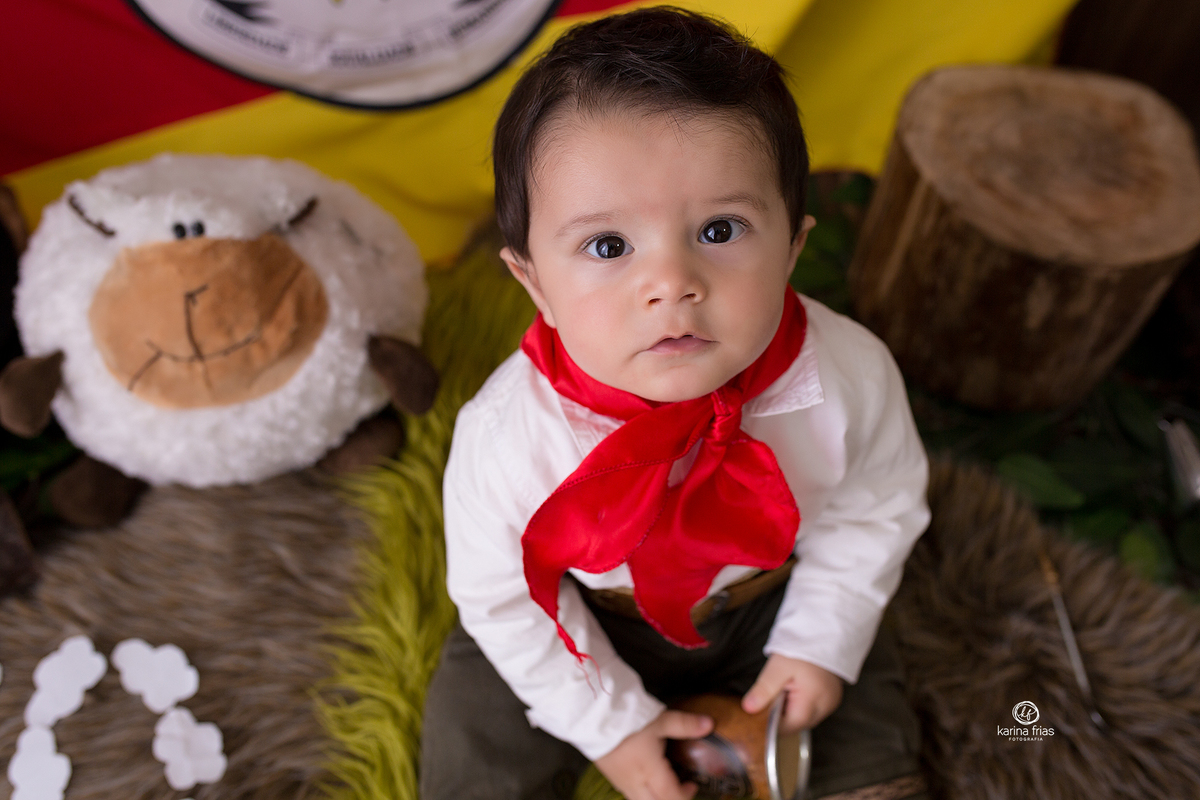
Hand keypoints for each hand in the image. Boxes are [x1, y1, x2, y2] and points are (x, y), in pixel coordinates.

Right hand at [594, 709, 712, 799]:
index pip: (671, 797)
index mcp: (650, 772)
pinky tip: (645, 777)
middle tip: (682, 787)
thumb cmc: (627, 720)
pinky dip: (643, 793)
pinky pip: (631, 794)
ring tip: (665, 782)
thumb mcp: (660, 720)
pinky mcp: (612, 777)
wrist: (592, 717)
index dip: (685, 795)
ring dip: (656, 797)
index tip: (693, 784)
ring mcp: (621, 782)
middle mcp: (636, 783)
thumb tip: (710, 724)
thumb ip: (685, 724)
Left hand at [742, 654, 842, 732]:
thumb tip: (749, 709)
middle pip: (796, 725)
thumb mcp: (778, 668)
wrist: (823, 633)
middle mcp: (825, 707)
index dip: (770, 723)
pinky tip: (795, 688)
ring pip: (804, 718)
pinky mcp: (831, 699)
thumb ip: (764, 690)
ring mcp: (830, 704)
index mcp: (812, 701)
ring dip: (790, 709)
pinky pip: (812, 710)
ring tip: (786, 688)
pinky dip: (800, 704)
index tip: (759, 711)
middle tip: (774, 693)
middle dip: (780, 715)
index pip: (787, 727)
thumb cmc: (801, 648)